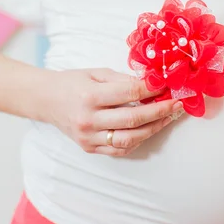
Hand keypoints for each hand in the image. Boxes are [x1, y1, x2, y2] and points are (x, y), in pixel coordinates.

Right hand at [44, 68, 182, 156]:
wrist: (46, 100)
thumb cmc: (73, 83)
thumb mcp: (96, 73)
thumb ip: (122, 80)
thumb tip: (151, 84)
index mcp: (90, 96)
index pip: (129, 93)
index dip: (151, 89)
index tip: (167, 85)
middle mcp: (89, 120)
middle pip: (133, 119)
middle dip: (160, 111)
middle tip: (177, 104)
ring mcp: (89, 137)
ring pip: (129, 139)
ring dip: (153, 128)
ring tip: (168, 118)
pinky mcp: (90, 148)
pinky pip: (120, 150)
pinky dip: (138, 140)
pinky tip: (149, 129)